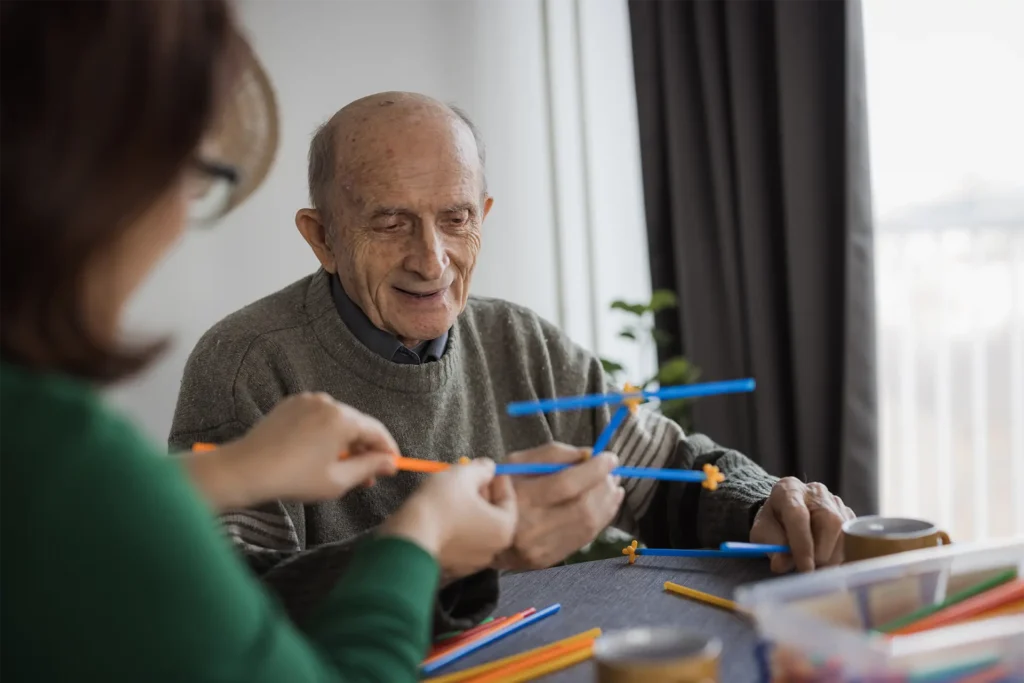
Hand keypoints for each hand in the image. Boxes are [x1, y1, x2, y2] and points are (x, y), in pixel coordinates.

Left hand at [220, 392, 398, 503]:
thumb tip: (389, 463)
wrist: (246, 469)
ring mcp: (308, 400)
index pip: (377, 432)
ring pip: (338, 421)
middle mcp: (328, 402)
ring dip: (345, 441)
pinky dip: (325, 433)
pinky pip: (318, 417)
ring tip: (342, 467)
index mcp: (342, 419)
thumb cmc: (292, 478)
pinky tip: (320, 454)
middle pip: (358, 424)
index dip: (388, 451)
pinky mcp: (292, 404)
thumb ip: (369, 468)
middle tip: (368, 476)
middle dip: (366, 449)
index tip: (392, 466)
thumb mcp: (338, 480)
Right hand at [381, 459, 516, 575]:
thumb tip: (489, 468)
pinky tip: (443, 512)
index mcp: (504, 528)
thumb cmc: (441, 503)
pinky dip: (456, 526)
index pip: (509, 499)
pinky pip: (460, 540)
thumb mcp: (463, 475)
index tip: (489, 467)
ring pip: (475, 527)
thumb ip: (481, 469)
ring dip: (468, 509)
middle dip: (482, 493)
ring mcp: (472, 561)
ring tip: (453, 491)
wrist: (409, 538)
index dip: (498, 479)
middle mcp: (493, 549)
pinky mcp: (453, 566)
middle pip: (492, 514)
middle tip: (469, 476)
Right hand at [495, 443, 624, 570]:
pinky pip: (583, 539)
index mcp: (520, 498)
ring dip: (608, 504)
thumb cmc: (499, 488)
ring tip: (613, 486)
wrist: (477, 530)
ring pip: (588, 525)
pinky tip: (607, 505)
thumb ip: (553, 454)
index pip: (567, 484)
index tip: (610, 457)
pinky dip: (602, 520)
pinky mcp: (546, 561)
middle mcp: (531, 528)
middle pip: (583, 507)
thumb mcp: (516, 461)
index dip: (594, 470)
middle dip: (605, 487)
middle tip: (613, 472)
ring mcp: (540, 549)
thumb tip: (589, 455)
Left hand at [750, 477, 854, 572]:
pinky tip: (828, 559)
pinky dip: (841, 554)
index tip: (805, 568)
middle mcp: (815, 492)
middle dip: (821, 553)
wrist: (786, 512)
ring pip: (845, 532)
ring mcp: (835, 501)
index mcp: (789, 490)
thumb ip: (772, 546)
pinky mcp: (849, 514)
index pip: (798, 515)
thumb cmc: (774, 522)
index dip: (802, 544)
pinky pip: (854, 538)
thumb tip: (780, 564)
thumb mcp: (764, 533)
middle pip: (829, 522)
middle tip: (810, 569)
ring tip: (816, 565)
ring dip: (832, 557)